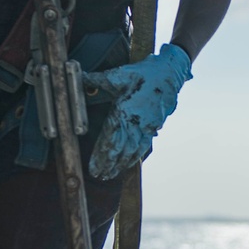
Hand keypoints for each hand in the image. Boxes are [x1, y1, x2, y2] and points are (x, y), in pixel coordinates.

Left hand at [87, 43, 191, 181]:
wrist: (169, 72)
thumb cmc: (142, 73)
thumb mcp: (117, 75)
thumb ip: (96, 80)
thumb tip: (78, 78)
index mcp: (124, 110)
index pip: (111, 139)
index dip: (101, 155)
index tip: (94, 167)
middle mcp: (136, 122)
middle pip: (120, 149)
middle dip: (109, 164)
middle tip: (98, 176)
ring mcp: (147, 126)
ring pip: (132, 151)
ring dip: (121, 164)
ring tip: (110, 174)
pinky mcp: (154, 126)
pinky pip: (143, 146)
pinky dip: (135, 156)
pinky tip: (128, 164)